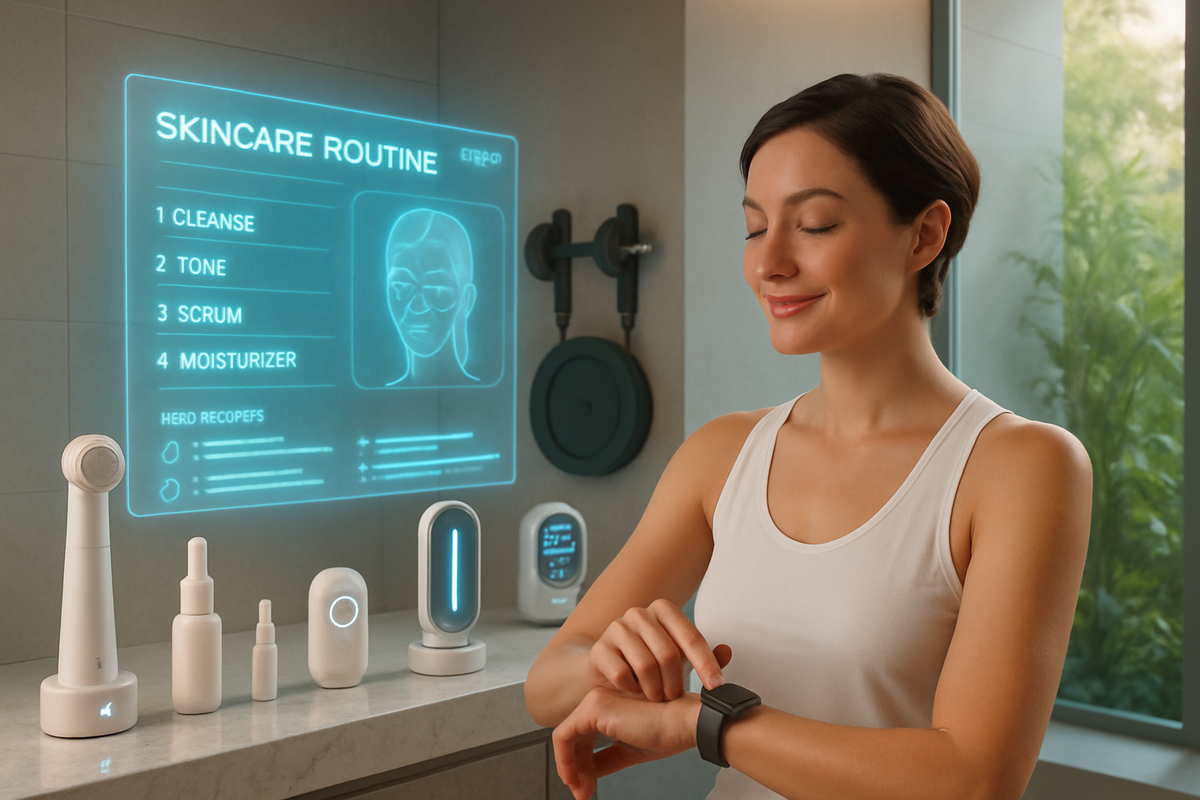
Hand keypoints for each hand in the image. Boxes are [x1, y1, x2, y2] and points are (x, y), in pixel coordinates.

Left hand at [553, 687, 701, 799]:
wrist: (686, 723)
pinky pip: (563, 736)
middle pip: (574, 739)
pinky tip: (573, 778)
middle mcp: (599, 699)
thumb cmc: (668, 732)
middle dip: (575, 770)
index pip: (584, 738)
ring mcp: (594, 702)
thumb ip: (606, 759)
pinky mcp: (593, 709)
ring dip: (569, 768)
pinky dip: (564, 760)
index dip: (582, 765)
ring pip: (565, 738)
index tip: (586, 788)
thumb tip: (586, 776)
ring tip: (580, 790)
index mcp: (609, 706)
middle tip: (582, 793)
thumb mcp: (630, 751)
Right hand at [586, 598, 732, 701]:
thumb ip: (705, 657)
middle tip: (674, 697)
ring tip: (656, 697)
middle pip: (668, 654)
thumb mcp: (679, 659)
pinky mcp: (599, 649)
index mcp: (663, 610)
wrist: (607, 669)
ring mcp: (616, 628)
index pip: (691, 637)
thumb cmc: (649, 662)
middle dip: (675, 683)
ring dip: (655, 690)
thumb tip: (727, 651)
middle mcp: (639, 613)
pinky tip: (634, 691)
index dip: (707, 664)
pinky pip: (622, 675)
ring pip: (645, 665)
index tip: (717, 687)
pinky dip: (632, 690)